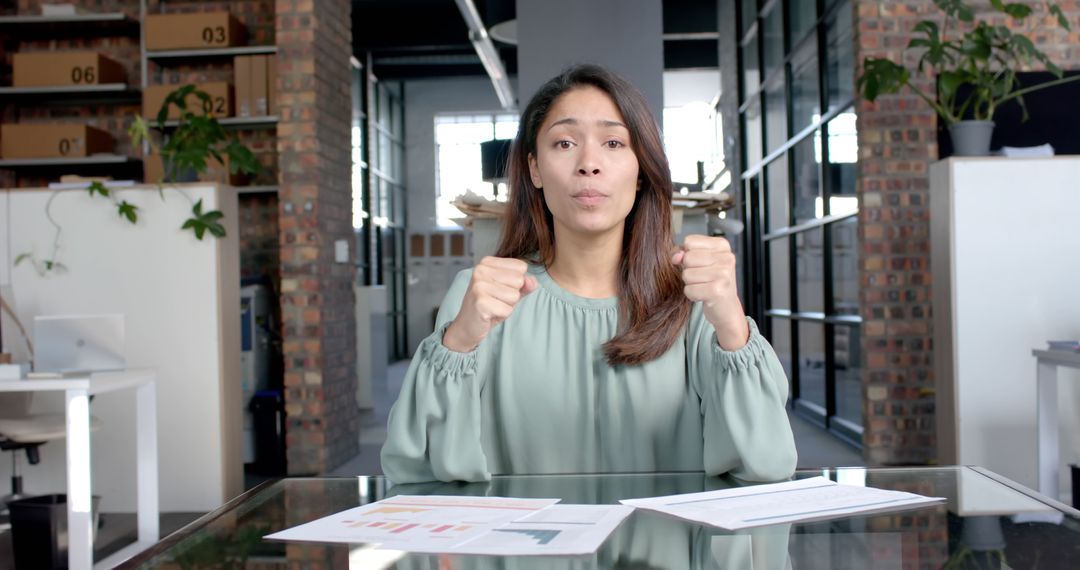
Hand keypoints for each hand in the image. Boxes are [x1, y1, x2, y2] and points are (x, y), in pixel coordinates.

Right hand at [443, 257, 537, 351]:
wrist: (467, 326)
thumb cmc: (489, 306)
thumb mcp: (509, 291)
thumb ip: (524, 284)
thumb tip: (533, 281)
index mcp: (487, 262)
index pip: (521, 266)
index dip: (516, 283)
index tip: (499, 290)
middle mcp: (481, 270)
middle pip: (519, 280)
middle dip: (512, 295)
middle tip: (495, 300)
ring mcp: (479, 285)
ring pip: (514, 295)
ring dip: (507, 306)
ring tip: (492, 307)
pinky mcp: (480, 302)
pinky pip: (508, 309)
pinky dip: (502, 315)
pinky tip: (489, 314)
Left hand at [671, 235, 749, 349]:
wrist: (726, 308)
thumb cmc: (713, 282)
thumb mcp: (700, 261)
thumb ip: (684, 253)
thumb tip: (675, 257)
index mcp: (722, 245)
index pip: (689, 241)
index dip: (688, 254)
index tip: (700, 264)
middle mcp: (726, 257)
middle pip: (687, 257)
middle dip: (689, 270)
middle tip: (703, 278)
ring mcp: (723, 274)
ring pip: (686, 274)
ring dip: (691, 284)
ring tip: (704, 286)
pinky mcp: (717, 291)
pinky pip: (689, 290)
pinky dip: (692, 295)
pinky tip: (704, 295)